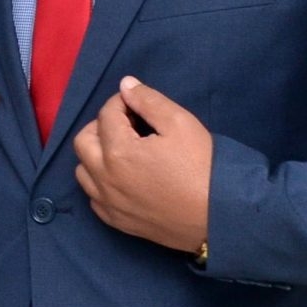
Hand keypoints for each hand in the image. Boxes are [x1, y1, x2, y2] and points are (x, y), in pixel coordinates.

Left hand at [73, 75, 211, 253]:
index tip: (137, 103)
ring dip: (96, 155)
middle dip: (101, 126)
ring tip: (123, 150)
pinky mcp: (118, 222)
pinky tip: (122, 179)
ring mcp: (109, 203)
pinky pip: (94, 198)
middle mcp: (104, 178)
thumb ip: (149, 100)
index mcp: (117, 152)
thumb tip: (125, 85)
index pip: (106, 115)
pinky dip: (101, 183)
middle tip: (127, 124)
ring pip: (83, 171)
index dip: (121, 102)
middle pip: (83, 141)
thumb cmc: (203, 168)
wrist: (222, 216)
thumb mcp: (181, 124)